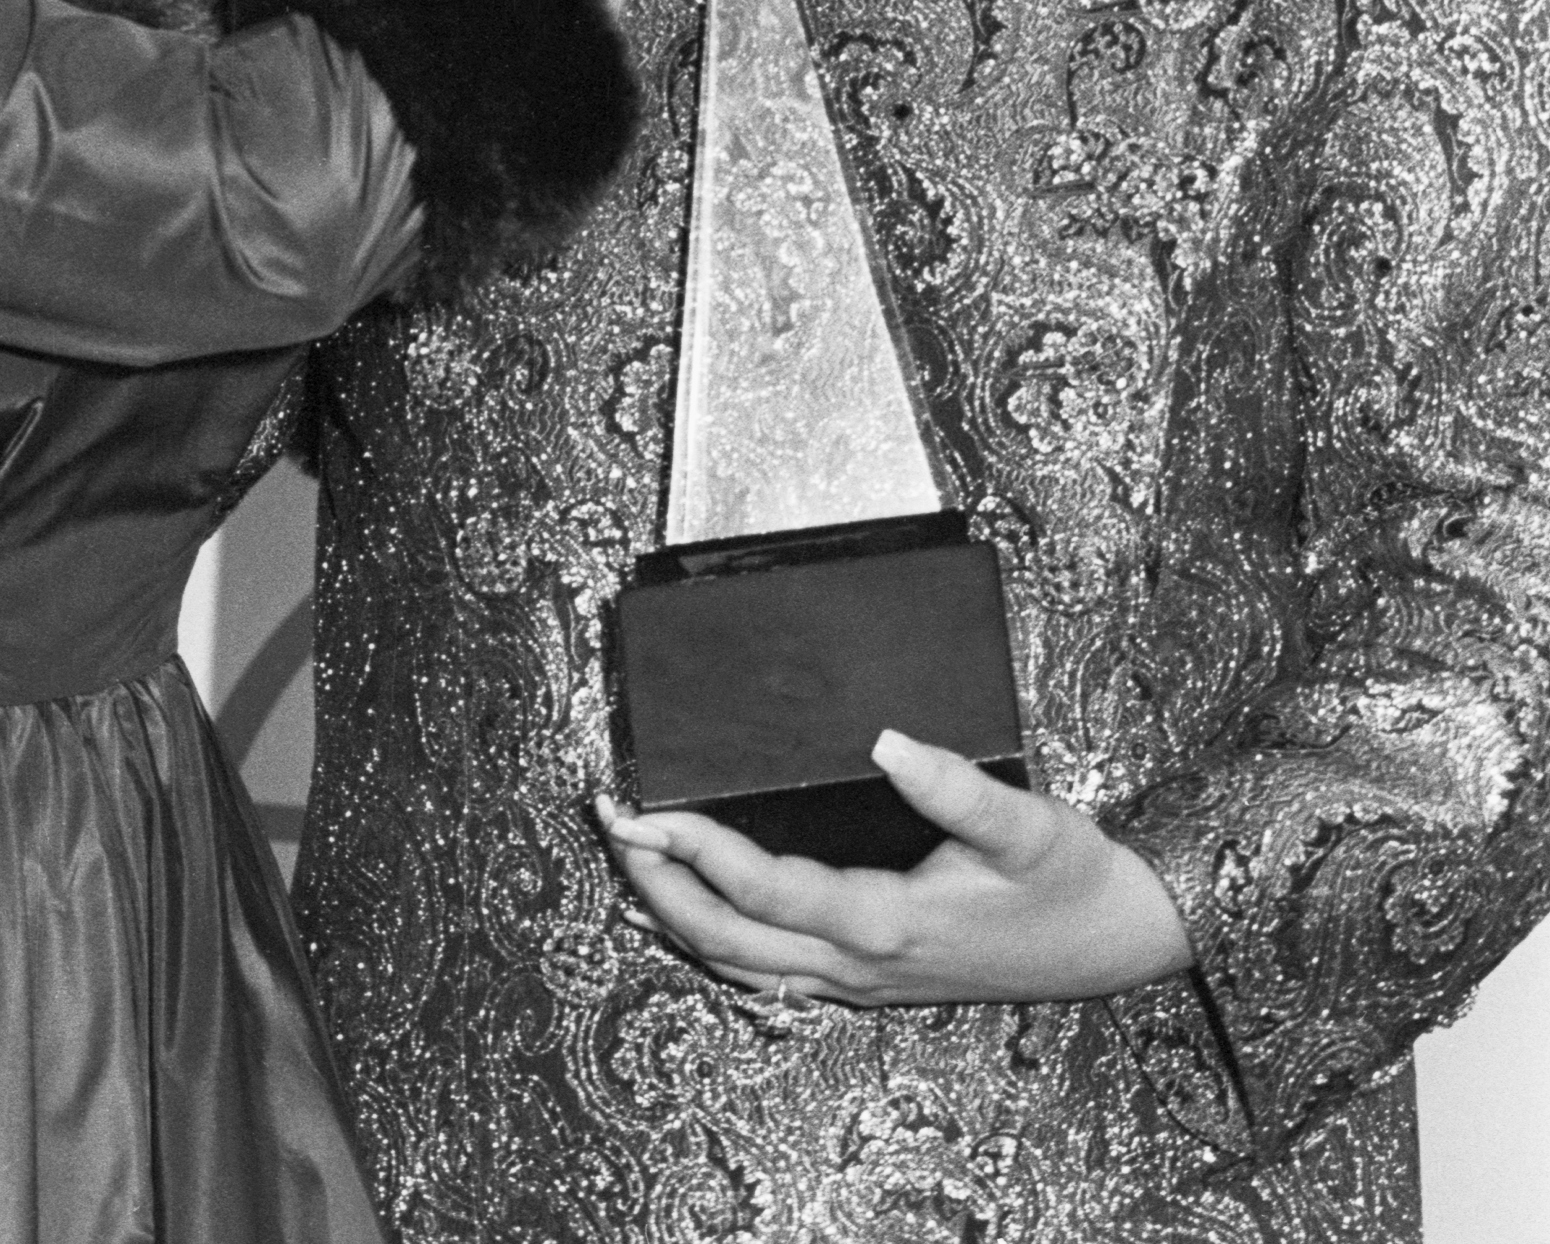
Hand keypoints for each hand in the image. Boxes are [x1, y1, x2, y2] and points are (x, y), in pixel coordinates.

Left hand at [596, 729, 1193, 1008]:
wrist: (1115, 943)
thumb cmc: (1069, 880)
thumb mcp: (1025, 824)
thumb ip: (954, 784)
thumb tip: (886, 739)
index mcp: (885, 922)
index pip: (762, 888)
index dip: (694, 848)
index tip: (642, 809)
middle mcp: (860, 965)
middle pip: (727, 938)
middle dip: (657, 882)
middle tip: (606, 821)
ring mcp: (862, 983)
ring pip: (742, 963)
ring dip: (677, 913)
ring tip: (628, 858)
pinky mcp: (870, 981)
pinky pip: (771, 974)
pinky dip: (718, 941)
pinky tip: (696, 910)